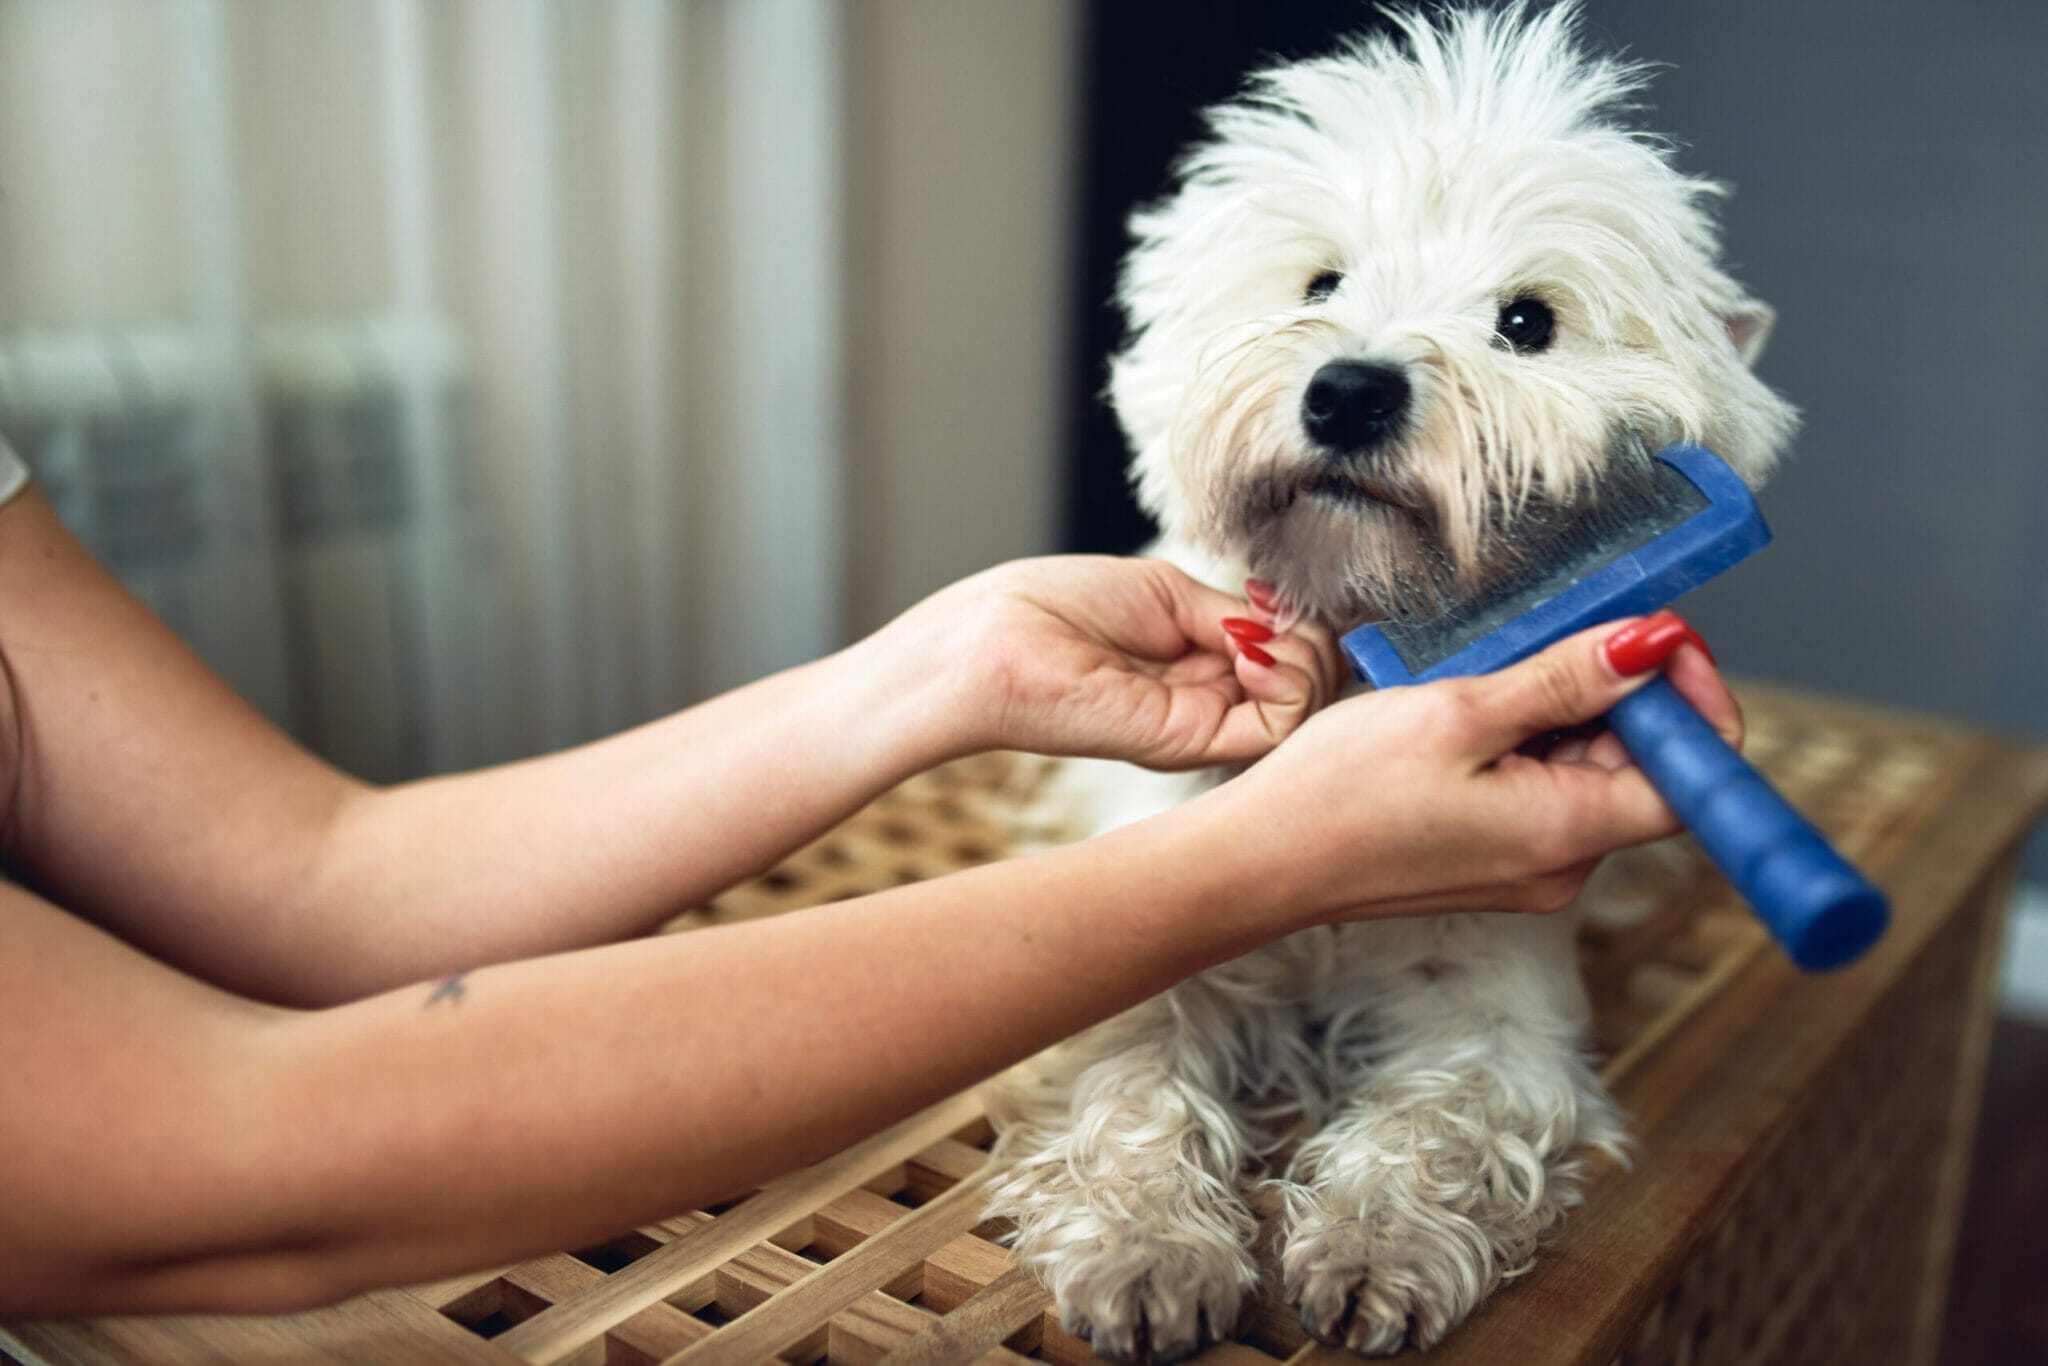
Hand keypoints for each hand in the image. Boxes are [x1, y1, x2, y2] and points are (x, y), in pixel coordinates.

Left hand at [871, 556, 1343, 768]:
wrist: (996, 642)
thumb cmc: (1059, 606)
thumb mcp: (1167, 595)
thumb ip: (1234, 618)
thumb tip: (1290, 629)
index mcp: (1199, 667)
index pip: (1287, 658)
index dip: (1301, 629)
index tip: (1275, 604)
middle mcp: (1207, 702)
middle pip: (1307, 684)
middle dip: (1314, 645)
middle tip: (1275, 620)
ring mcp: (1202, 726)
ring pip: (1305, 706)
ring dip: (1306, 661)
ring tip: (1262, 638)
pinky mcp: (1190, 743)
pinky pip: (1278, 725)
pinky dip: (1289, 682)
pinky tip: (1252, 655)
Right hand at [1211, 613, 1739, 922]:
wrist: (1259, 862)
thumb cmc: (1340, 795)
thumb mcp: (1459, 714)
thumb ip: (1565, 679)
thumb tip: (1650, 645)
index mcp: (1568, 833)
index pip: (1696, 778)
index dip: (1693, 701)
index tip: (1653, 640)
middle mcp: (1562, 864)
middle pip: (1643, 769)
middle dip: (1616, 695)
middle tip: (1546, 640)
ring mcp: (1528, 867)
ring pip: (1588, 773)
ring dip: (1562, 714)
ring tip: (1485, 682)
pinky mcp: (1494, 859)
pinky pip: (1543, 791)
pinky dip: (1526, 743)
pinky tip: (1466, 718)